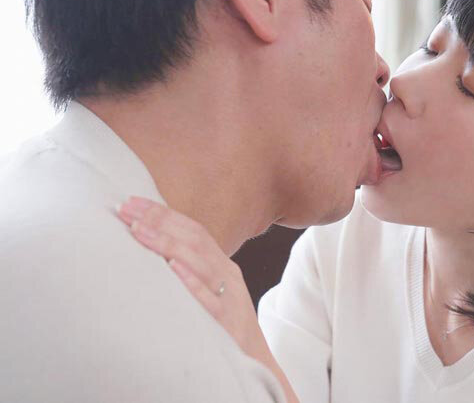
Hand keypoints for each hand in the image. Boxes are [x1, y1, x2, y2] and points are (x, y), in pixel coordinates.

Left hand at [117, 197, 298, 402]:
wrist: (255, 363)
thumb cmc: (224, 327)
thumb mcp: (211, 291)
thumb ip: (190, 271)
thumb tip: (152, 253)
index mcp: (222, 265)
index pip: (193, 230)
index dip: (163, 213)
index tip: (131, 202)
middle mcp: (227, 275)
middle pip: (195, 239)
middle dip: (159, 220)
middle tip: (126, 209)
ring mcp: (229, 297)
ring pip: (200, 263)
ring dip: (167, 244)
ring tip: (139, 231)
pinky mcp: (228, 323)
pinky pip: (210, 300)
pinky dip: (191, 282)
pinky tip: (172, 268)